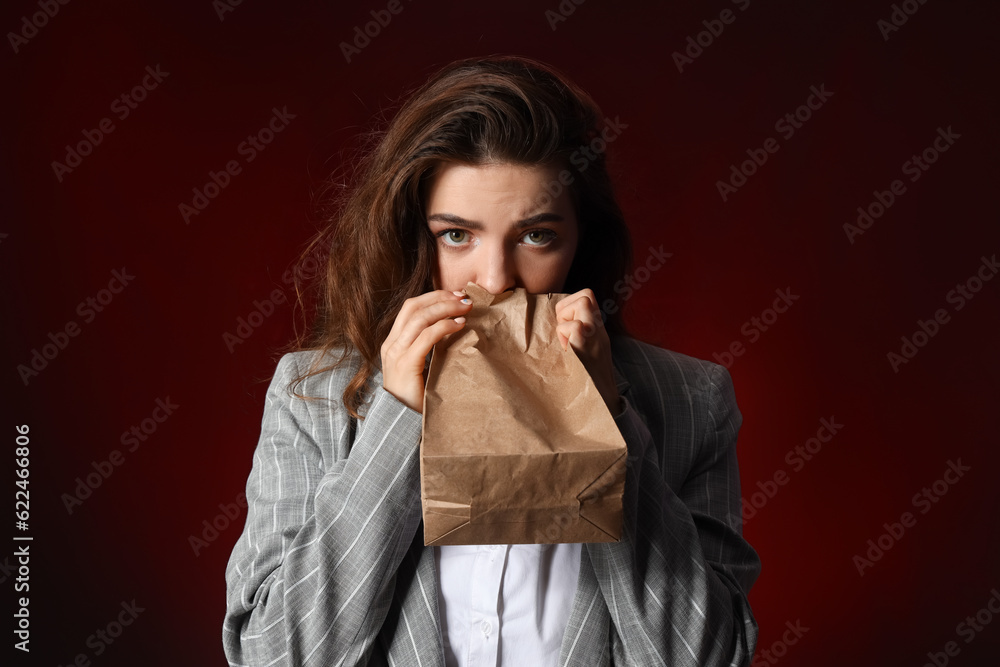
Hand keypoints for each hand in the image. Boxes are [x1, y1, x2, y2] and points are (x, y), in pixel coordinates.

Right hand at [381, 289, 472, 412]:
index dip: (433, 297)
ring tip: (466, 308)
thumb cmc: (418, 397)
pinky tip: (459, 325)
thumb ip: (429, 348)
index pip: (410, 308)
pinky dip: (444, 327)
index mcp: (393, 343)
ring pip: (420, 318)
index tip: (455, 295)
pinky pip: (426, 337)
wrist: (404, 425)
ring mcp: (396, 355)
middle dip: (441, 297)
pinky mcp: (406, 365)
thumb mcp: (422, 367)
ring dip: (446, 308)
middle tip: (464, 297)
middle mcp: (391, 345)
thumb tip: (453, 328)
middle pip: (414, 307)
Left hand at [554, 288, 621, 415]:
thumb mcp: (587, 355)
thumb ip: (576, 338)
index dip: (570, 304)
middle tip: (561, 331)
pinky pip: (572, 326)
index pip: (588, 297)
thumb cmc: (587, 383)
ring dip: (566, 319)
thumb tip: (554, 330)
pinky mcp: (586, 347)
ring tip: (564, 341)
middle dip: (567, 306)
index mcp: (598, 332)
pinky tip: (565, 352)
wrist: (603, 406)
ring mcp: (595, 337)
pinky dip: (563, 335)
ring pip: (582, 303)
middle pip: (586, 295)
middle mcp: (599, 331)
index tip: (562, 324)